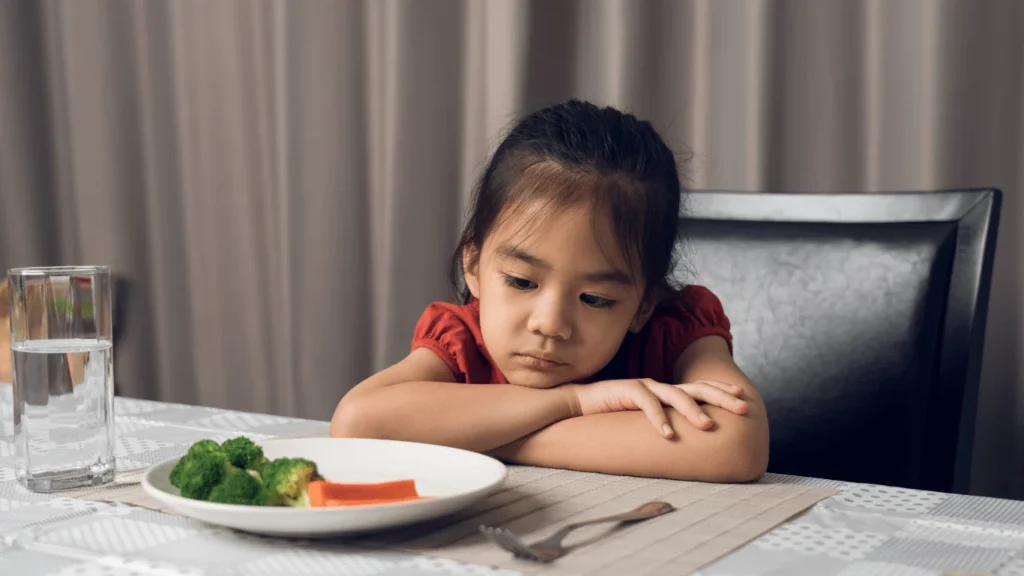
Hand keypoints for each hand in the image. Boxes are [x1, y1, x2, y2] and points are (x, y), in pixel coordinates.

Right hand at [565, 379, 747, 438]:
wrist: (580, 405)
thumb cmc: (613, 415)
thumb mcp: (644, 420)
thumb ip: (663, 423)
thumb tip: (684, 443)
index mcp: (665, 391)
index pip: (700, 387)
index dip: (721, 389)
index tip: (743, 397)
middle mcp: (659, 386)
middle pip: (697, 388)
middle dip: (722, 397)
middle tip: (743, 408)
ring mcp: (644, 387)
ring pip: (675, 395)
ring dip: (694, 411)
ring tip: (708, 426)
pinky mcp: (627, 390)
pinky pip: (647, 404)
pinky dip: (659, 419)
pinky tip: (669, 434)